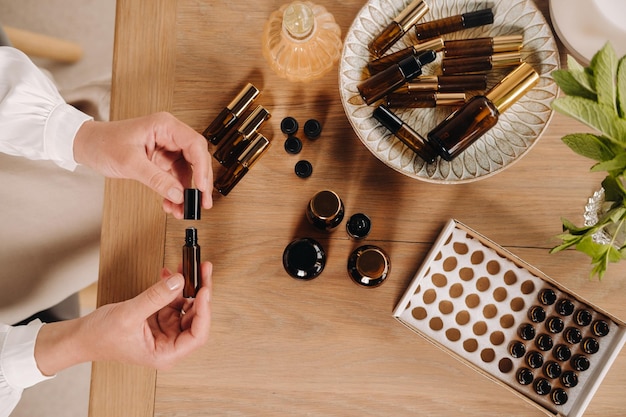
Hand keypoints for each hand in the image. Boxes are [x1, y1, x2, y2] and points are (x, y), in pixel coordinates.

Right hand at [35, 262, 212, 374]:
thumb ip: (155, 297)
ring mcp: (165, 331)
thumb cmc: (100, 337)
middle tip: (204, 271)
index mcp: (166, 353)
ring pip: (186, 307)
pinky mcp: (158, 319)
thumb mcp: (129, 314)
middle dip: (200, 293)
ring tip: (189, 267)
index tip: (204, 290)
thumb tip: (178, 281)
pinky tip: (171, 274)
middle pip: (196, 317)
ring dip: (188, 287)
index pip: (197, 335)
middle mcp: (169, 344)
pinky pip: (173, 301)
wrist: (81, 337)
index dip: (204, 312)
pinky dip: (173, 287)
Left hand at [72, 112, 212, 217]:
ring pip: (187, 172)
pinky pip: (175, 178)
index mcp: (165, 126)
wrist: (86, 146)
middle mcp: (169, 136)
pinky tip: (172, 204)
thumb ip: (156, 179)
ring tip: (183, 209)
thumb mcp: (130, 163)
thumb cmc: (103, 143)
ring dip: (186, 192)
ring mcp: (166, 149)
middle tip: (201, 202)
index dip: (203, 167)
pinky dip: (175, 193)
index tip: (202, 187)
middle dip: (200, 183)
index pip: (195, 144)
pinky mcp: (161, 160)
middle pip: (196, 159)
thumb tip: (178, 194)